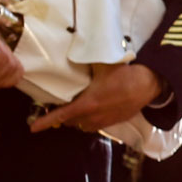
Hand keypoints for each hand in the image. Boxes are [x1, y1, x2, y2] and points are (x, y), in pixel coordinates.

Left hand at [29, 62, 165, 133]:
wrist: (148, 85)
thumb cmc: (125, 74)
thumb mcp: (101, 65)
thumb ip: (84, 62)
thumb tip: (69, 53)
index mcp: (87, 103)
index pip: (60, 116)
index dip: (45, 122)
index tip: (33, 128)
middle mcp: (93, 116)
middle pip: (70, 122)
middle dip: (63, 116)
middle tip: (60, 106)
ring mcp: (104, 121)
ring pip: (82, 126)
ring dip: (76, 119)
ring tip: (77, 108)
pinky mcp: (113, 123)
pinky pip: (94, 126)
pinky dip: (89, 120)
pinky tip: (93, 110)